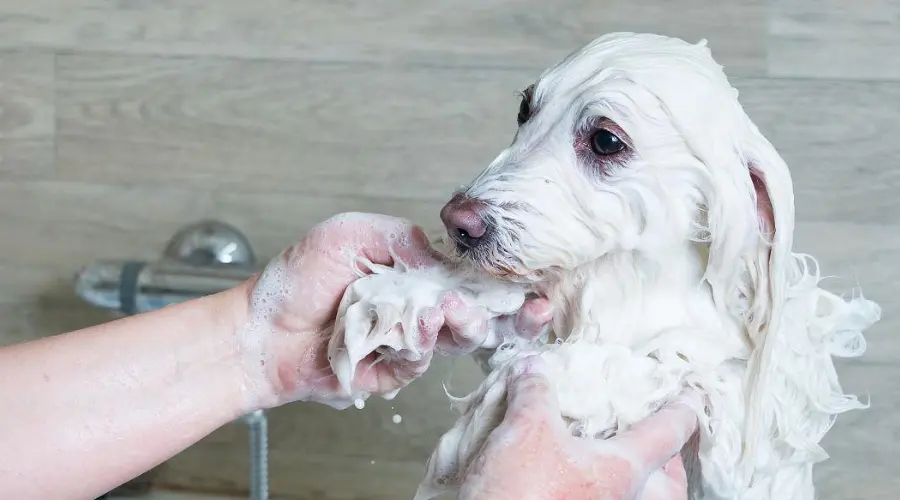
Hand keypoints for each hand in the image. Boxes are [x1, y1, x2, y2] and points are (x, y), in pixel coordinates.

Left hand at [233, 213, 553, 409]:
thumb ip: (401, 237)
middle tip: (520, 306)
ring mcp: (405, 342)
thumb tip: (443, 256)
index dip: (500, 281)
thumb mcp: (350, 233)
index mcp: (413, 275)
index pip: (467, 278)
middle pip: (474, 313)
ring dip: (462, 323)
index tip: (529, 281)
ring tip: (456, 309)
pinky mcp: (390, 372)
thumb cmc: (299, 278)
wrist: (261, 329)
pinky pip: (419, 361)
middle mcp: (415, 309)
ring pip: (453, 339)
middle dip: (503, 311)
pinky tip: (420, 324)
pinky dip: (423, 343)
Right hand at [458, 356, 699, 499]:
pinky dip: (607, 490)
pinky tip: (582, 478)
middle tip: (660, 438)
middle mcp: (627, 498)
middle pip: (670, 482)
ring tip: (621, 460)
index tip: (694, 395)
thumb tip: (533, 369)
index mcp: (625, 468)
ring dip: (640, 481)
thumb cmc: (522, 490)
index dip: (684, 409)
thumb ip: (535, 394)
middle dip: (668, 461)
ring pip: (642, 497)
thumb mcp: (527, 428)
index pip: (668, 432)